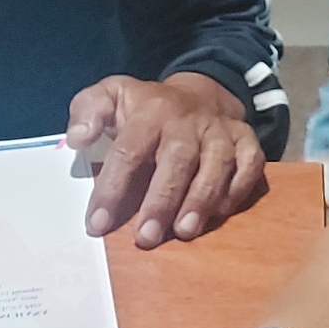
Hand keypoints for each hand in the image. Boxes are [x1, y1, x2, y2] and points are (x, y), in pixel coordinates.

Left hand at [66, 73, 265, 246]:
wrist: (200, 90)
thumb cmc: (146, 106)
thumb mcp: (111, 95)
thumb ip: (88, 110)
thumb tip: (77, 138)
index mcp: (150, 112)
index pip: (130, 150)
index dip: (113, 187)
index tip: (98, 223)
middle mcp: (188, 121)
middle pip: (178, 159)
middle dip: (162, 199)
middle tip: (146, 237)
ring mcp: (221, 130)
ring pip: (217, 163)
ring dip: (202, 199)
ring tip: (184, 232)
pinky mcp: (247, 140)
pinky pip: (250, 164)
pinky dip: (238, 189)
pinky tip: (220, 213)